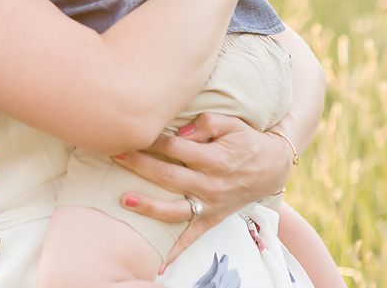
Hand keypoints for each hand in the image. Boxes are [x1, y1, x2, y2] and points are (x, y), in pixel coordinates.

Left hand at [114, 112, 290, 271]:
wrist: (272, 166)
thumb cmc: (245, 140)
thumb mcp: (232, 123)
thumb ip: (207, 122)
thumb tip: (181, 130)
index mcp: (215, 158)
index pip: (175, 147)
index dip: (152, 139)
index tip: (131, 132)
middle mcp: (211, 184)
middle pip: (168, 175)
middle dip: (139, 165)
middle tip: (114, 155)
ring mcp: (210, 204)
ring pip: (175, 210)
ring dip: (149, 206)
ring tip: (125, 199)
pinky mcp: (212, 218)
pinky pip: (191, 237)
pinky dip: (175, 251)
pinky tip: (158, 264)